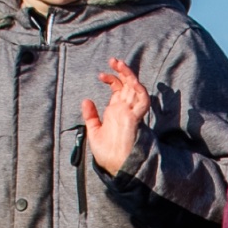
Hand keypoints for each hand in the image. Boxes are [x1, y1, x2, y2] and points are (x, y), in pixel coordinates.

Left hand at [81, 58, 148, 174]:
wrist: (116, 167)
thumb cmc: (108, 154)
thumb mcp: (94, 132)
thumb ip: (91, 116)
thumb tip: (86, 100)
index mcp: (117, 112)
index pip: (118, 90)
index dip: (112, 80)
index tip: (100, 75)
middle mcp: (125, 110)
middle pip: (127, 86)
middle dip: (121, 72)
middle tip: (112, 60)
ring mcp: (132, 113)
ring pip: (135, 89)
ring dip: (129, 75)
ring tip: (119, 63)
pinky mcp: (136, 118)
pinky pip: (142, 100)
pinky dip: (138, 88)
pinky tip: (131, 80)